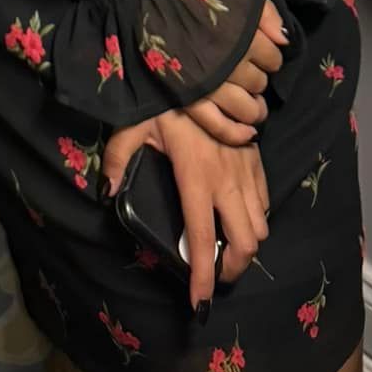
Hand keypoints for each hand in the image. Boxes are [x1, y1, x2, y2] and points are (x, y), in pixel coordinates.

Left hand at [102, 111, 269, 310]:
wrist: (202, 67)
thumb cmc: (163, 98)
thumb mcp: (132, 126)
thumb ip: (117, 159)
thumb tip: (106, 192)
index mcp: (195, 177)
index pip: (201, 239)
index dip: (203, 277)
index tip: (200, 304)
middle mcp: (226, 180)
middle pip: (245, 243)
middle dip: (233, 268)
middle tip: (216, 275)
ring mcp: (245, 169)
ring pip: (261, 225)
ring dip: (247, 246)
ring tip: (227, 250)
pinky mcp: (255, 157)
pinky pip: (265, 200)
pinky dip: (256, 218)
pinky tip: (238, 216)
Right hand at [183, 0, 286, 143]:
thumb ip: (265, 12)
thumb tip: (284, 41)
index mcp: (241, 35)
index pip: (272, 57)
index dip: (272, 57)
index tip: (265, 54)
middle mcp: (228, 62)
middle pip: (259, 82)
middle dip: (260, 80)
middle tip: (254, 76)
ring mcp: (208, 83)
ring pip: (245, 108)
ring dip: (254, 109)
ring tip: (254, 105)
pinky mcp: (187, 96)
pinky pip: (217, 124)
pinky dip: (235, 133)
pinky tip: (248, 133)